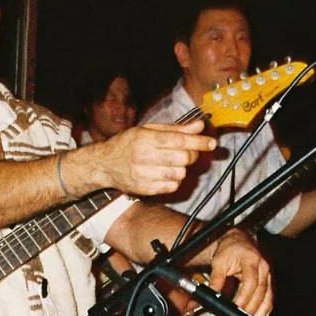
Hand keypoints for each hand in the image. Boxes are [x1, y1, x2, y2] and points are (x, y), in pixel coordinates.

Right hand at [82, 118, 215, 196]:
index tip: (212, 143)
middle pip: (183, 157)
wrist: (103, 164)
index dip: (199, 142)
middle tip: (190, 152)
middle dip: (192, 154)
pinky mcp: (145, 189)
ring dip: (183, 168)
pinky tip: (166, 173)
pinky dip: (175, 179)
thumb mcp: (148, 130)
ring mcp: (144, 175)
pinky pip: (172, 186)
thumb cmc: (127, 144)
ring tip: (174, 162)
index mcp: (145, 138)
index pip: (180, 140)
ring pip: (180, 173)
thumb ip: (176, 129)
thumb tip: (199, 126)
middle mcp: (144, 156)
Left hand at [205, 227, 271, 315]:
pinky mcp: (268, 281)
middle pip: (261, 292)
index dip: (244, 296)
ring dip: (261, 312)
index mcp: (251, 261)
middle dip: (252, 308)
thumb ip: (216, 278)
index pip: (250, 282)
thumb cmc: (229, 249)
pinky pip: (270, 297)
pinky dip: (265, 309)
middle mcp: (263, 268)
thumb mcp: (219, 261)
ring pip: (268, 296)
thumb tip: (211, 294)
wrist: (239, 240)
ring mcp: (268, 275)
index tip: (236, 307)